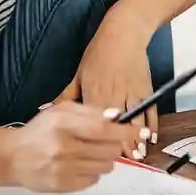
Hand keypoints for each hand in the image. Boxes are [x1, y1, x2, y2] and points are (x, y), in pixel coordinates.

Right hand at [0, 101, 134, 191]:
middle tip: (106, 141)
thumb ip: (89, 111)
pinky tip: (78, 164)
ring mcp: (63, 169)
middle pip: (109, 149)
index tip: (140, 132)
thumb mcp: (61, 111)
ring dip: (104, 159)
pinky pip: (93, 180)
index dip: (126, 131)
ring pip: (105, 166)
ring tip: (88, 152)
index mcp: (64, 125)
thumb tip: (116, 116)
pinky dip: (92, 172)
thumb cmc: (39, 131)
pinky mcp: (62, 185)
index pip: (103, 129)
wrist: (12, 157)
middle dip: (114, 144)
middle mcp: (63, 148)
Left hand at [54, 15, 155, 158]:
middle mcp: (113, 93)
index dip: (96, 139)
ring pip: (135, 120)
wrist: (124, 33)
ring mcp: (131, 91)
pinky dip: (151, 124)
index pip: (94, 121)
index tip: (96, 155)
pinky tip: (150, 138)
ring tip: (137, 155)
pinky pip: (150, 110)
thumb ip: (65, 96)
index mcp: (93, 91)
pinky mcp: (146, 88)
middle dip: (118, 144)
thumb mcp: (78, 73)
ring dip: (136, 138)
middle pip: (116, 125)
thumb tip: (45, 109)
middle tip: (120, 161)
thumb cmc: (99, 53)